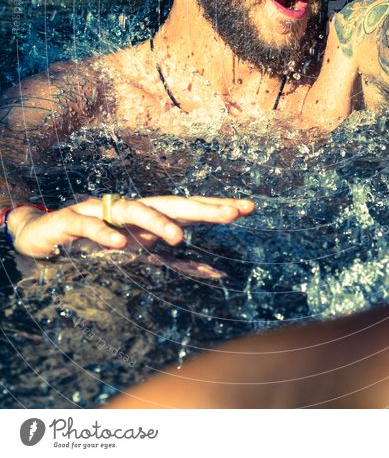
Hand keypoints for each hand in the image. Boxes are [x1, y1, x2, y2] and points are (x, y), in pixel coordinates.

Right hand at [7, 195, 254, 258]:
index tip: (250, 208)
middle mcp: (135, 207)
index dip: (219, 208)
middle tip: (234, 214)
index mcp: (154, 215)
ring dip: (158, 223)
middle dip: (204, 208)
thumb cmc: (107, 241)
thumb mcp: (147, 255)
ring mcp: (106, 210)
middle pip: (174, 203)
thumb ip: (180, 263)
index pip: (192, 208)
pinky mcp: (76, 219)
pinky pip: (93, 226)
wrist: (50, 231)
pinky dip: (106, 233)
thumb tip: (219, 273)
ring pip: (136, 211)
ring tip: (179, 238)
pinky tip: (120, 244)